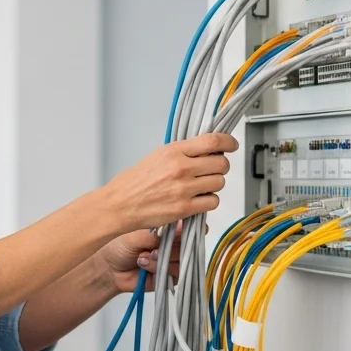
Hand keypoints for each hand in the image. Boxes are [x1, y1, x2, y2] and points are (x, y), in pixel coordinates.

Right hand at [98, 133, 237, 231]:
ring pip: (219, 183)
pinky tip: (197, 200)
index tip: (231, 145)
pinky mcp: (184, 208)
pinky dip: (208, 202)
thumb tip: (204, 150)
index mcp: (173, 152)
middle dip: (220, 167)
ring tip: (200, 187)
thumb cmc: (132, 183)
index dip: (228, 142)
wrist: (118, 205)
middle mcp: (181, 168)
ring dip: (214, 185)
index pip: (212, 141)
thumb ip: (181, 153)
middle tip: (212, 170)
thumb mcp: (156, 157)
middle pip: (221, 164)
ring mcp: (184, 189)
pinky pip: (212, 202)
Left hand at [98, 221, 199, 292]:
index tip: (177, 232)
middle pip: (188, 244)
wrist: (109, 269)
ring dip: (161, 259)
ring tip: (143, 258)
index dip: (187, 228)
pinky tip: (144, 266)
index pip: (187, 225)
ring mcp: (174, 260)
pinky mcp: (171, 276)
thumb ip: (154, 234)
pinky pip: (175, 273)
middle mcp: (173, 243)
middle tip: (152, 249)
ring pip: (182, 259)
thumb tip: (176, 228)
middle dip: (170, 246)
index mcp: (167, 228)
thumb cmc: (118, 246)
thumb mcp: (133, 235)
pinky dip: (158, 269)